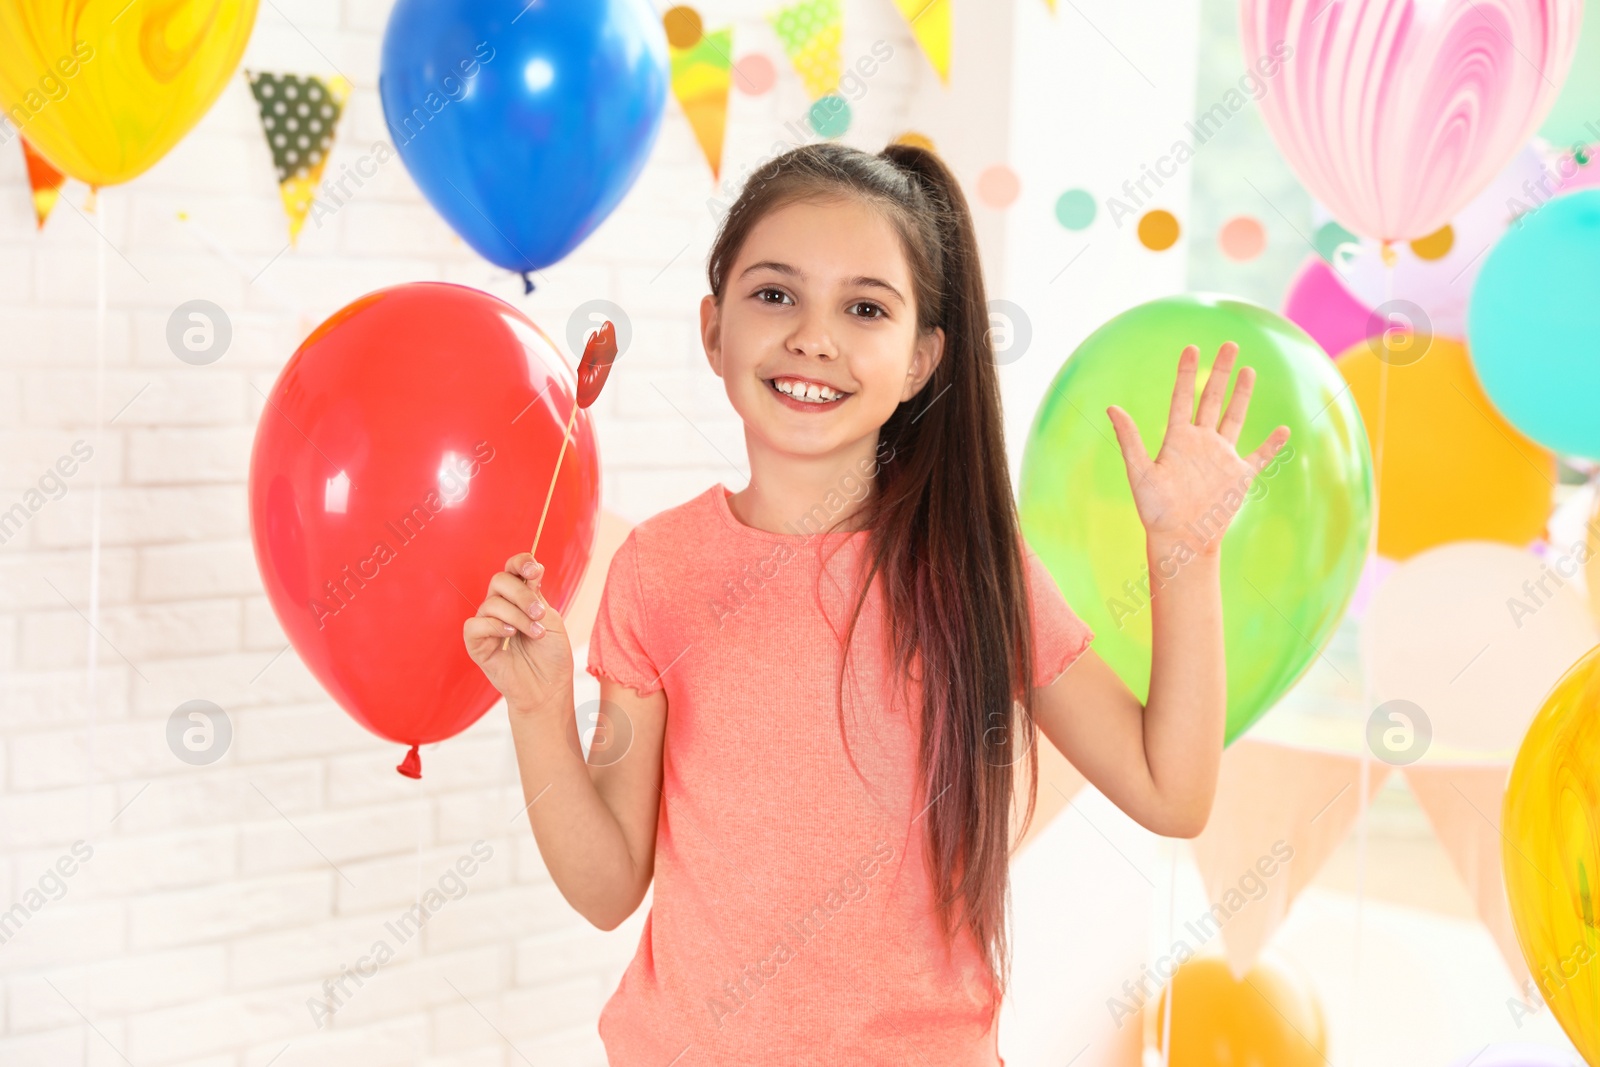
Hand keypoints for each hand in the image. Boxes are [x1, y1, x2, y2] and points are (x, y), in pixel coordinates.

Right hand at [464, 553, 573, 714]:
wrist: (548, 688)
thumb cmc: (551, 655)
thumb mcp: (550, 620)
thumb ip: (538, 595)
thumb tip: (534, 568)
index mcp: (520, 597)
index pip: (512, 569)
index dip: (520, 563)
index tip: (535, 571)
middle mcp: (501, 607)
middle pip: (499, 580)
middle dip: (522, 594)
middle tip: (540, 614)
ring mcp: (487, 624)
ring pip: (491, 603)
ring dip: (517, 616)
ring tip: (535, 633)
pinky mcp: (476, 644)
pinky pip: (475, 625)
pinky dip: (494, 626)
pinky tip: (510, 635)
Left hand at [1105, 341, 1289, 554]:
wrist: (1181, 539)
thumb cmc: (1156, 511)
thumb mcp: (1140, 473)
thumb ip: (1130, 440)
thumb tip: (1111, 408)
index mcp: (1177, 439)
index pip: (1183, 397)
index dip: (1187, 373)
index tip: (1191, 348)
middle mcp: (1200, 442)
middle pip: (1212, 398)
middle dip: (1220, 371)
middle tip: (1229, 344)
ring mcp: (1221, 457)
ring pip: (1234, 417)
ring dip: (1242, 395)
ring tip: (1248, 370)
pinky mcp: (1239, 475)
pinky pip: (1260, 456)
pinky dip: (1273, 445)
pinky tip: (1284, 430)